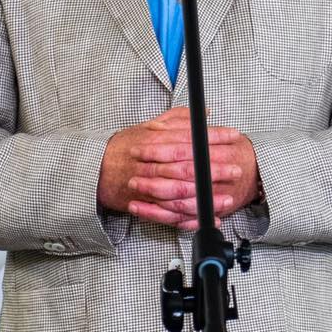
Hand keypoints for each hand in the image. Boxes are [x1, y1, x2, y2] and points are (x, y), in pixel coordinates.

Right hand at [97, 107, 260, 230]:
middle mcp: (152, 163)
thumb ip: (178, 120)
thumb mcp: (149, 127)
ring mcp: (148, 186)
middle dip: (214, 169)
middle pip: (187, 167)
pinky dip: (190, 218)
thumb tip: (204, 113)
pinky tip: (208, 218)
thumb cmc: (125, 147)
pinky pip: (170, 214)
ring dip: (204, 197)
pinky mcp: (146, 204)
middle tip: (235, 169)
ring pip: (180, 193)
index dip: (213, 138)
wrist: (96, 169)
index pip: (189, 138)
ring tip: (226, 198)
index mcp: (154, 141)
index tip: (232, 137)